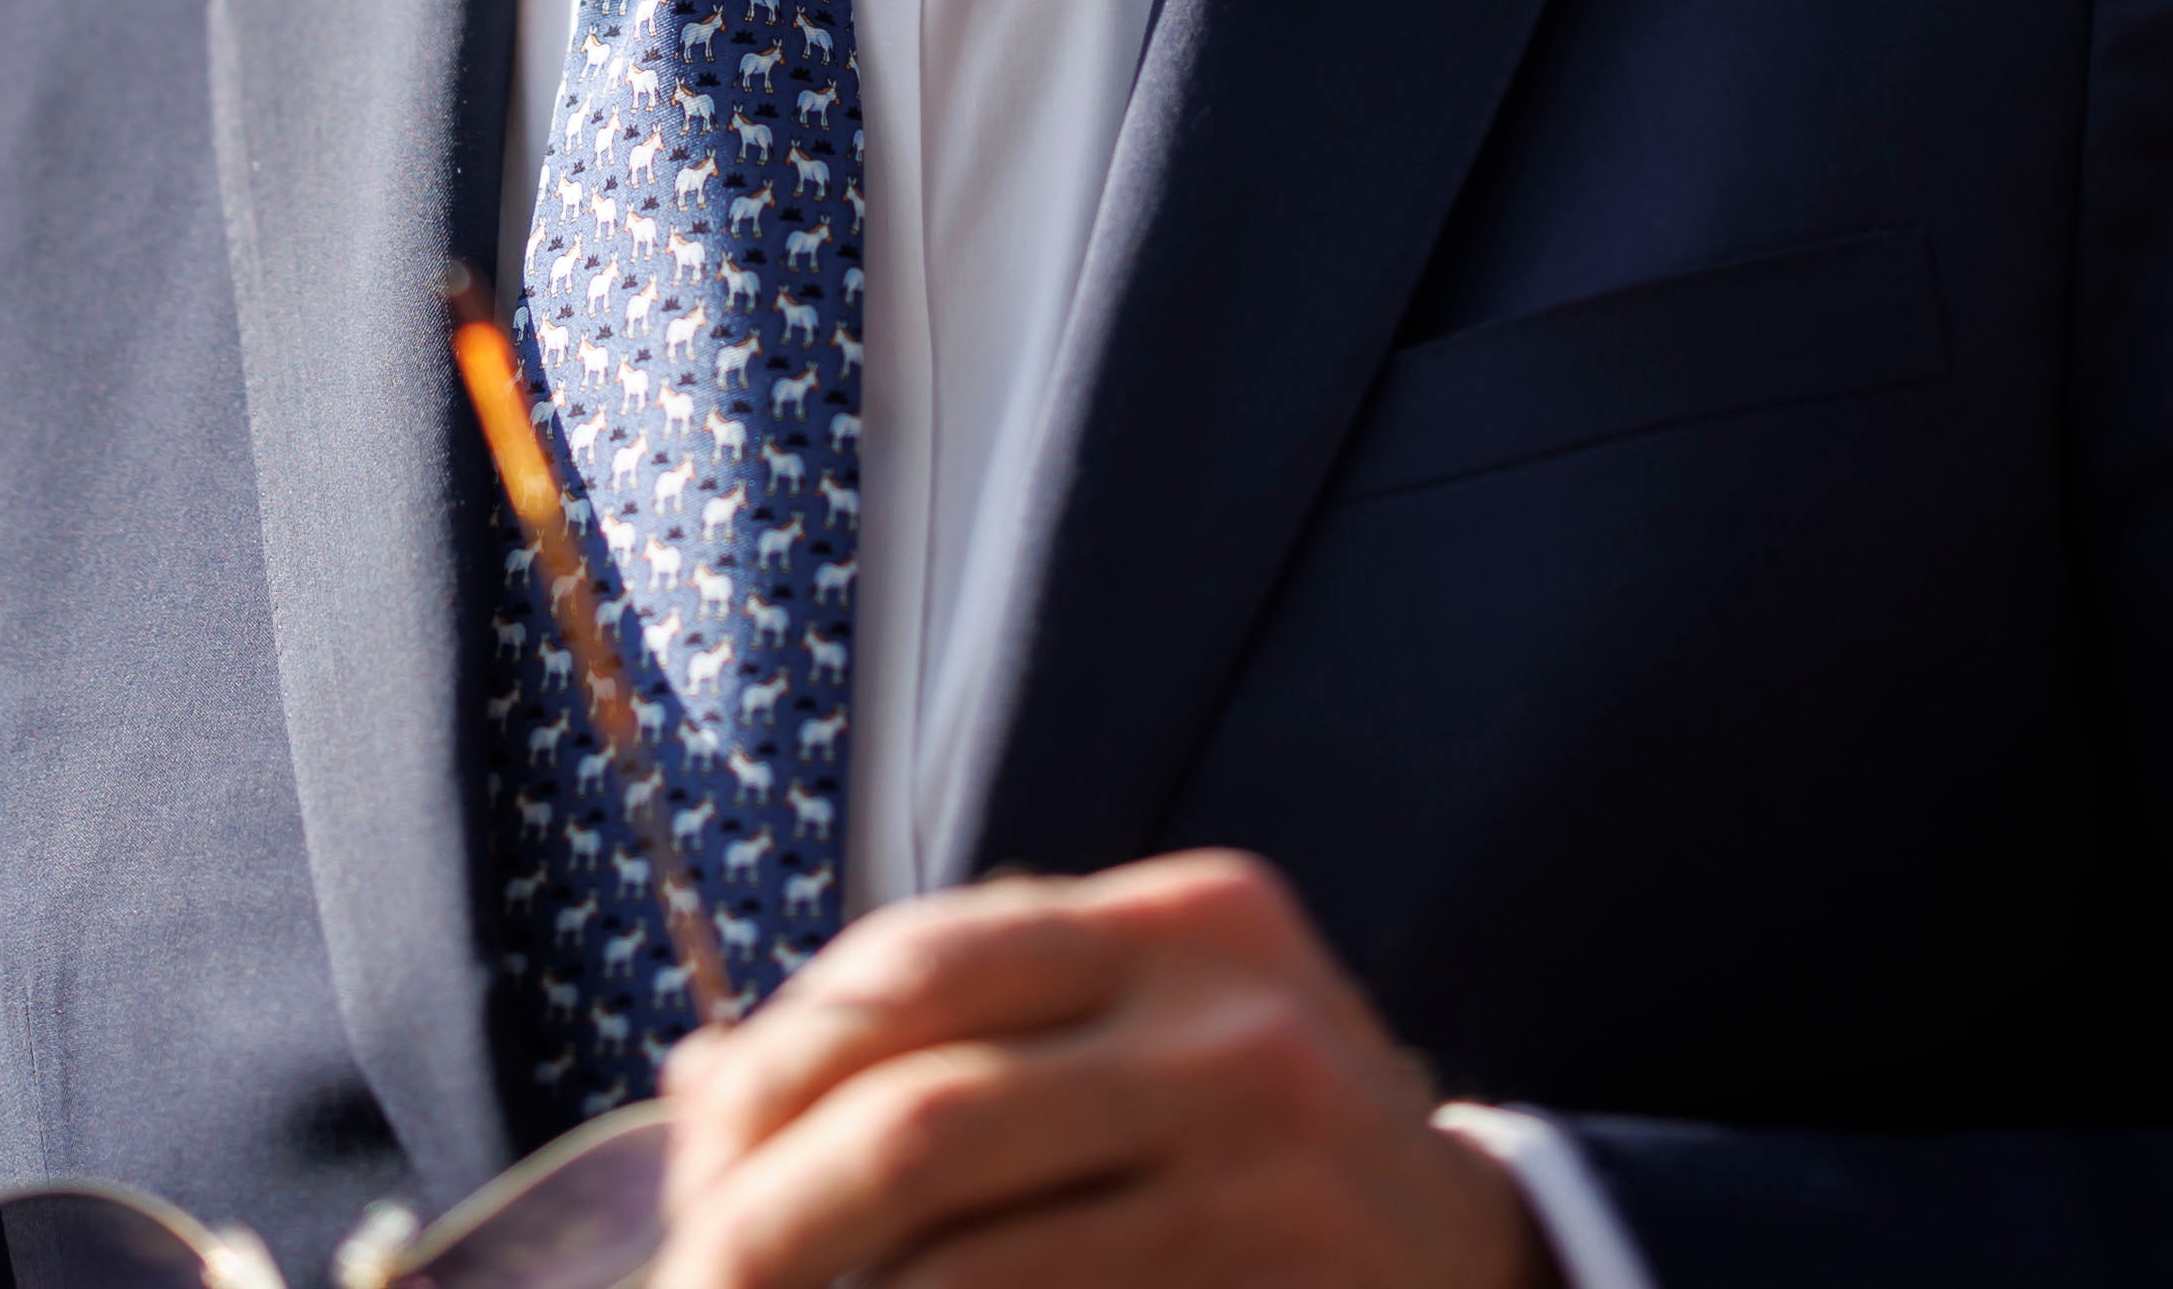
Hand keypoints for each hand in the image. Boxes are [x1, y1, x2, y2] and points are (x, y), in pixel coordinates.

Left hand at [652, 852, 1551, 1288]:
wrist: (1481, 1263)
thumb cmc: (1258, 1152)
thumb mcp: (1138, 1045)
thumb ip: (955, 1038)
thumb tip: (695, 1081)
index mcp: (1182, 921)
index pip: (917, 964)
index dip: (774, 1072)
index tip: (693, 1167)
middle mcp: (1233, 1017)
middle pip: (923, 1116)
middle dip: (770, 1217)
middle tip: (690, 1284)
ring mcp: (1271, 1159)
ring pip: (971, 1255)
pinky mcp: (1289, 1276)